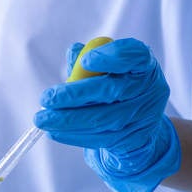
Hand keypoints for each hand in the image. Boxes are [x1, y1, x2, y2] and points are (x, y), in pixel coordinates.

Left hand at [34, 38, 180, 191]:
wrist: (136, 125)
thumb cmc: (116, 89)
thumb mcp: (107, 71)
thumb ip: (89, 62)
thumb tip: (74, 53)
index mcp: (143, 65)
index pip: (135, 55)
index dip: (111, 57)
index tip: (85, 61)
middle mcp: (148, 89)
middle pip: (112, 91)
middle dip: (75, 95)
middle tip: (47, 98)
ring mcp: (142, 116)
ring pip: (102, 119)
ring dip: (67, 120)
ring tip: (42, 119)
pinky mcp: (131, 139)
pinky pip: (99, 138)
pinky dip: (73, 135)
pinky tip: (54, 131)